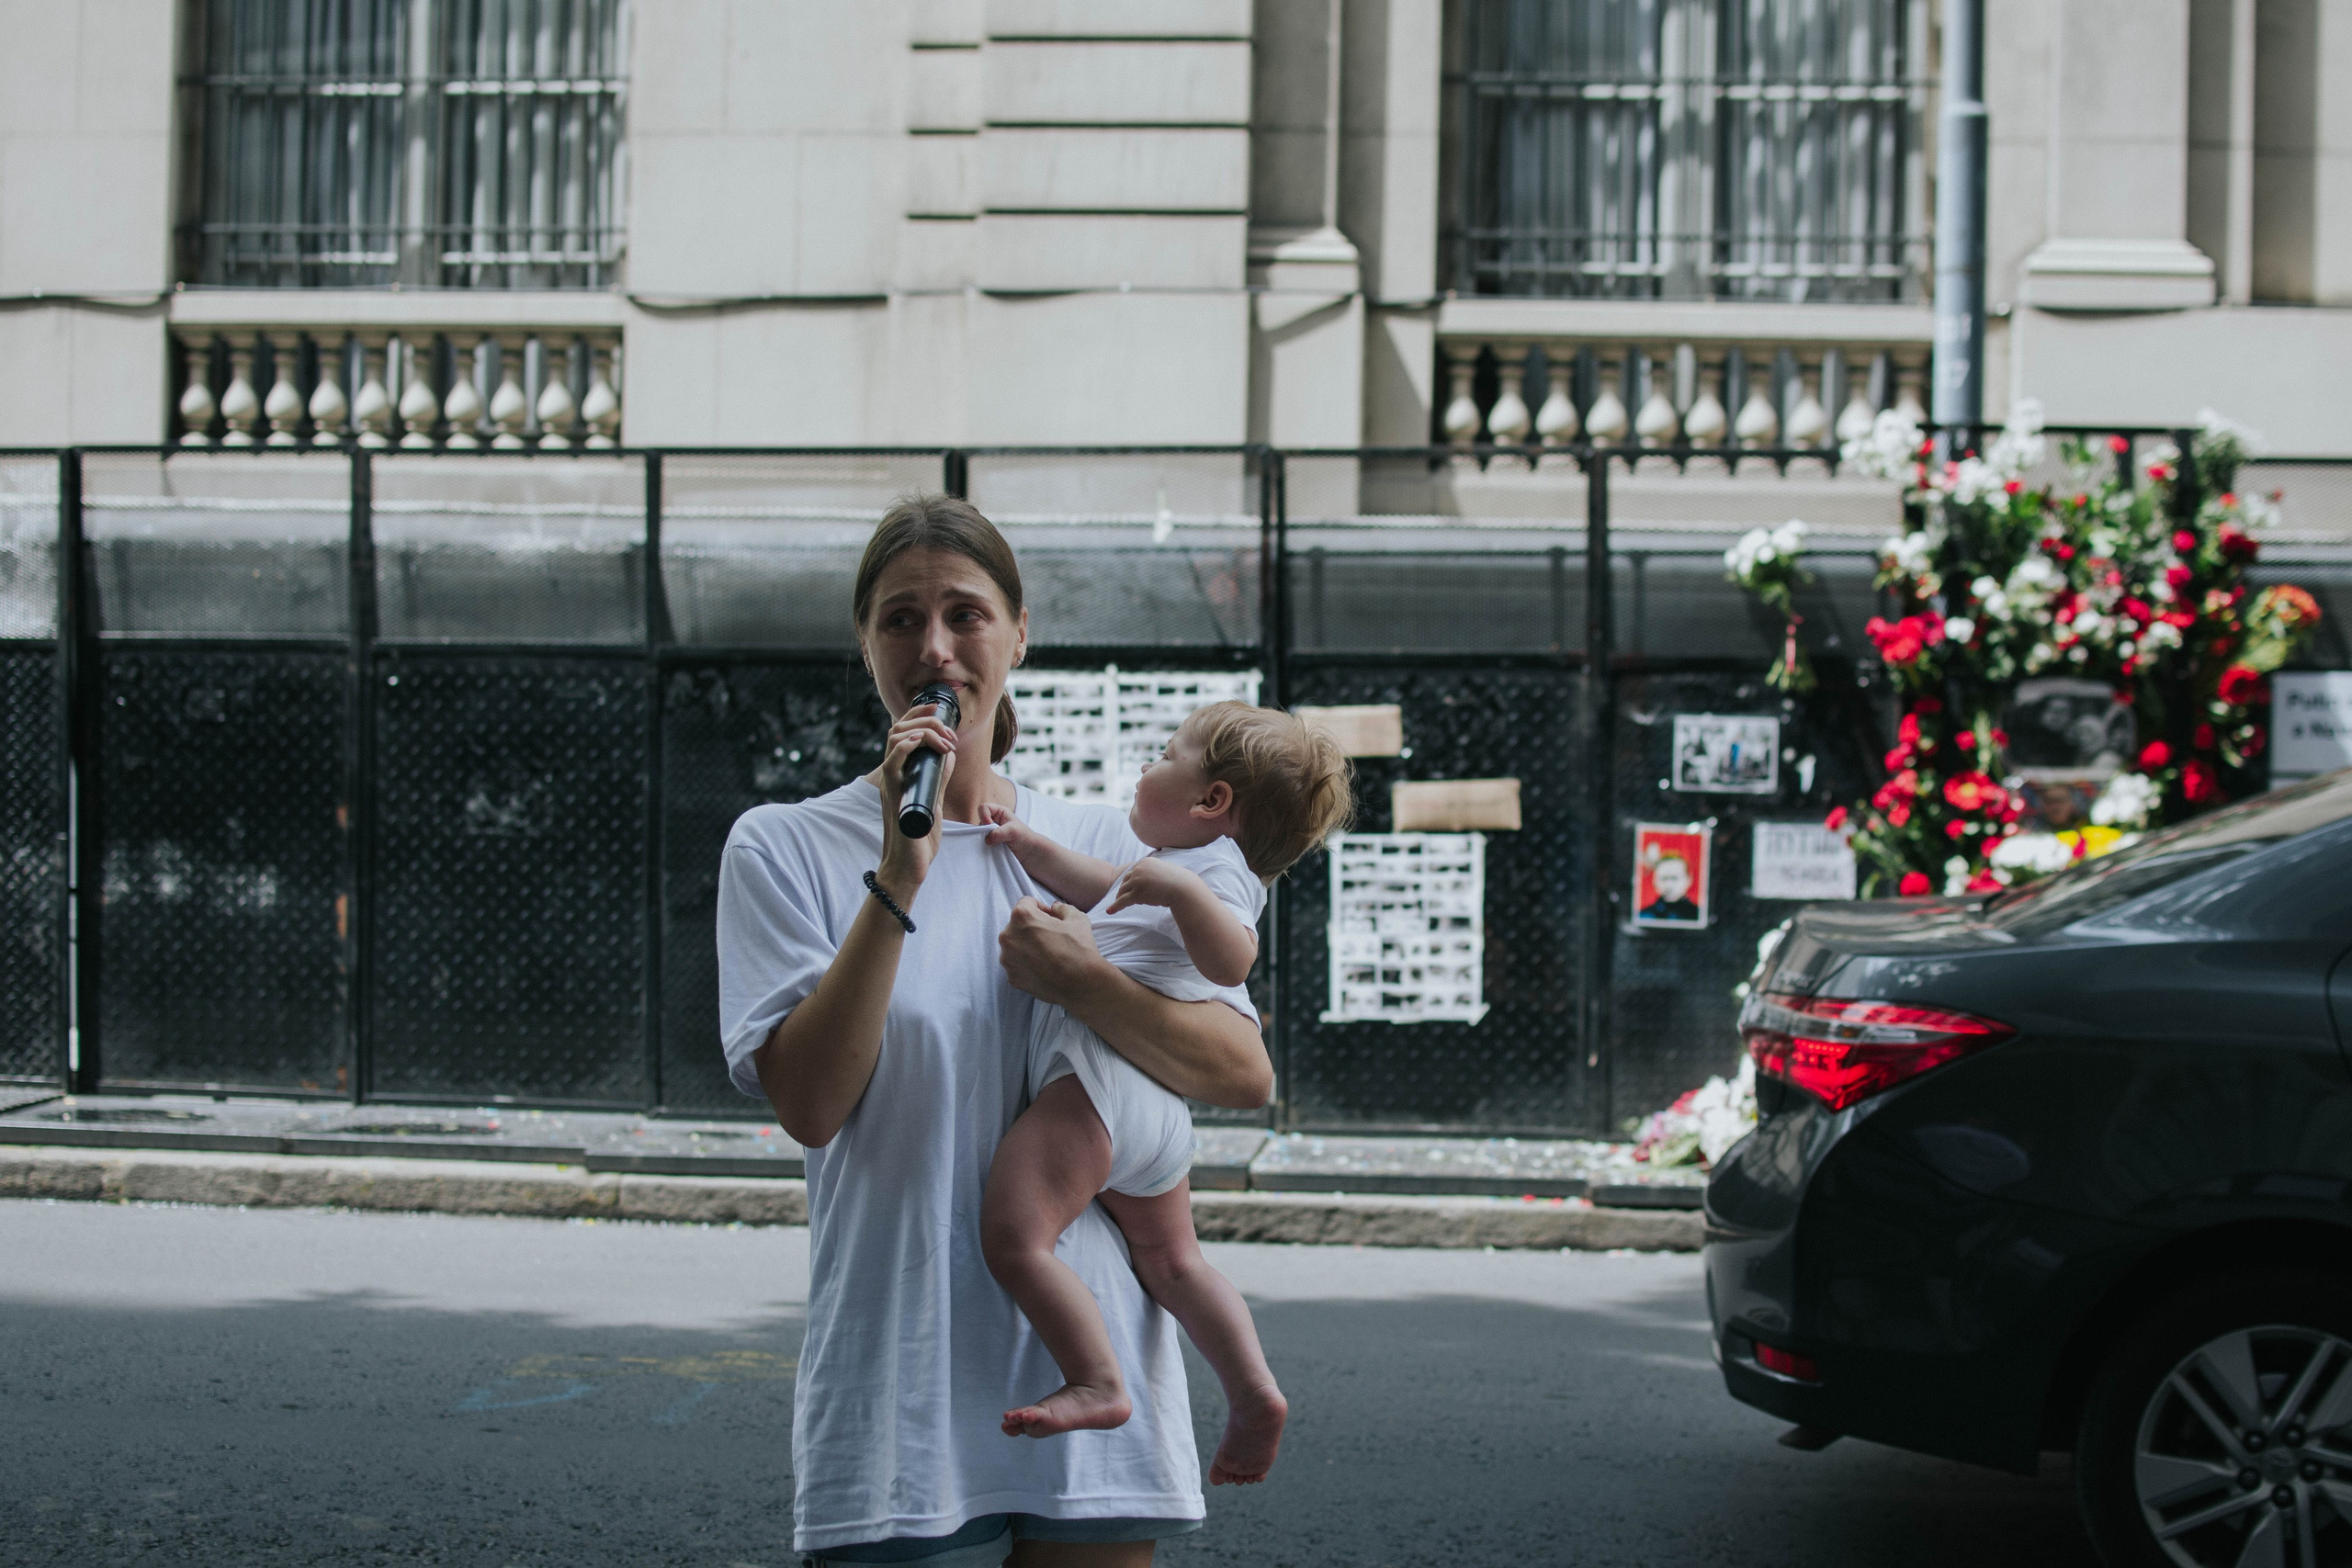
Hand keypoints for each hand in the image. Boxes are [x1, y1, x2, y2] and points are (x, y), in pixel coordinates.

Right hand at [874, 700, 958, 895]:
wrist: (909, 866)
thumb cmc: (919, 838)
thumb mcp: (934, 800)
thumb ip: (938, 777)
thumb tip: (948, 755)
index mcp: (901, 773)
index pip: (903, 733)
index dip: (919, 716)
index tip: (941, 713)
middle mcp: (893, 775)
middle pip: (898, 729)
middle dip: (926, 721)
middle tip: (949, 733)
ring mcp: (891, 784)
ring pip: (895, 739)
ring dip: (922, 731)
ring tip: (944, 740)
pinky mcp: (893, 796)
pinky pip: (892, 763)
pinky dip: (905, 747)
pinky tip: (921, 742)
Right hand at [980, 802, 1032, 853]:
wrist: (1028, 852)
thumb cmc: (1024, 837)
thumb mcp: (1013, 831)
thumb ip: (999, 833)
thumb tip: (986, 839)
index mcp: (999, 812)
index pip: (983, 808)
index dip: (984, 816)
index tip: (990, 825)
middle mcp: (993, 820)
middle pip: (980, 821)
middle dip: (984, 830)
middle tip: (994, 837)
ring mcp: (991, 832)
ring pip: (979, 833)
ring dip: (984, 839)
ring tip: (996, 844)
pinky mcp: (990, 842)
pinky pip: (981, 842)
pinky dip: (984, 845)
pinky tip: (993, 848)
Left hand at [998, 896, 1111, 1010]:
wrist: (1081, 984)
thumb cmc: (1079, 948)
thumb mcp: (1077, 918)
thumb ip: (1062, 908)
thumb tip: (1054, 908)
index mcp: (1021, 917)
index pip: (1026, 903)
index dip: (1042, 909)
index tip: (1052, 919)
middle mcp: (1008, 937)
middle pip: (1017, 925)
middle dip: (1032, 928)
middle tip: (1051, 937)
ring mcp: (1008, 959)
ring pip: (1015, 946)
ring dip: (1027, 946)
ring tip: (1047, 954)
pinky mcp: (1012, 977)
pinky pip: (1017, 965)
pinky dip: (1027, 964)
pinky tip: (1044, 967)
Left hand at [1106, 856, 1197, 913]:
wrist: (1183, 889)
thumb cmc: (1178, 882)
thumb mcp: (1164, 871)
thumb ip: (1155, 873)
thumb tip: (1150, 881)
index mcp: (1145, 863)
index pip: (1132, 872)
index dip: (1129, 881)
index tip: (1127, 887)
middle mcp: (1139, 870)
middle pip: (1126, 881)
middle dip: (1124, 890)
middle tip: (1122, 898)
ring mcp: (1137, 881)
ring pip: (1123, 891)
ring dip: (1121, 898)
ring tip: (1118, 905)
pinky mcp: (1137, 894)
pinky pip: (1122, 901)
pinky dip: (1115, 906)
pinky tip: (1110, 911)